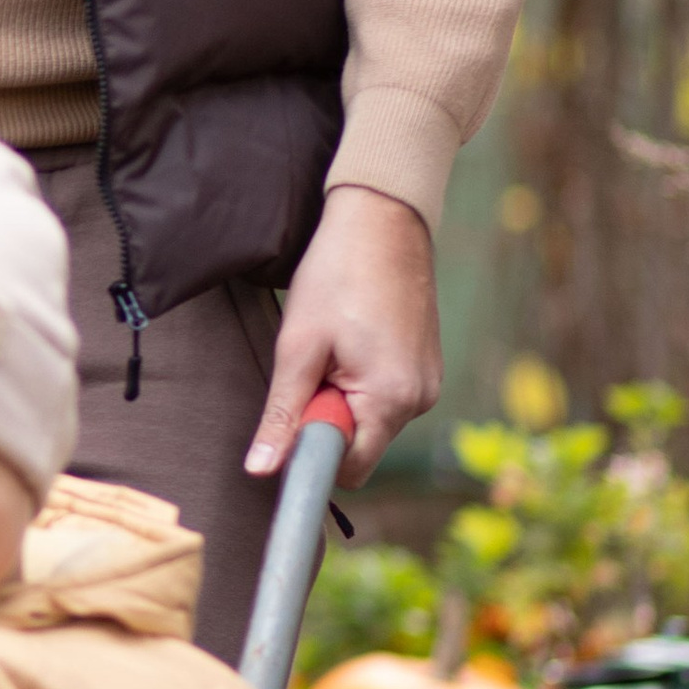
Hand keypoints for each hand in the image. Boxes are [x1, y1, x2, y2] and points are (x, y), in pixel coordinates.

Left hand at [244, 185, 439, 486]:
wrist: (382, 217)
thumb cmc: (337, 273)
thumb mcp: (298, 346)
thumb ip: (282, 414)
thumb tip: (261, 470)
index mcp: (393, 399)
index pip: (348, 468)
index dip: (311, 450)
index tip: (291, 412)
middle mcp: (421, 399)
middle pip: (359, 444)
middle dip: (325, 416)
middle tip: (312, 364)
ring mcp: (428, 383)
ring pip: (369, 419)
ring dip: (341, 395)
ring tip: (333, 344)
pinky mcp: (425, 367)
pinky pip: (384, 396)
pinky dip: (360, 381)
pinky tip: (351, 339)